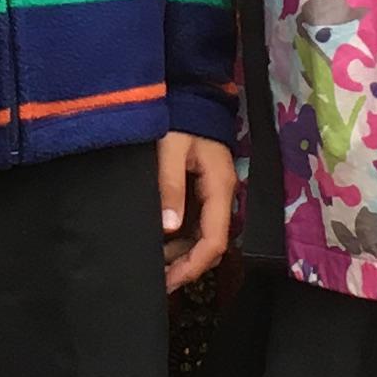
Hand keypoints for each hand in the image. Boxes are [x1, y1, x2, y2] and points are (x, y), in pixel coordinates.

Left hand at [159, 131, 234, 292]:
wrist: (193, 94)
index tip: (168, 281)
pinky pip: (197, 224)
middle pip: (211, 244)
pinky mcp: (205, 191)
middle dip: (186, 267)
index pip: (214, 240)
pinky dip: (180, 239)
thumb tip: (169, 227)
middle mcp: (222, 196)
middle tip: (156, 281)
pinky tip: (160, 244)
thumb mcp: (171, 149)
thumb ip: (170, 186)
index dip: (193, 266)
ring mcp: (215, 194)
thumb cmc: (182, 119)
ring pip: (204, 237)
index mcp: (219, 188)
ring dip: (182, 255)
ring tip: (154, 267)